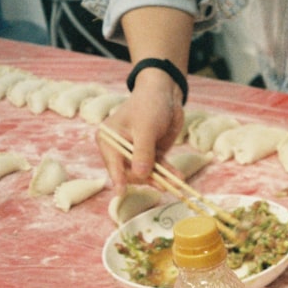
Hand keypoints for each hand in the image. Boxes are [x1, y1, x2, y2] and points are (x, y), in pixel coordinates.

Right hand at [97, 69, 183, 195]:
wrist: (166, 95)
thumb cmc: (149, 105)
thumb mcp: (145, 128)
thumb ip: (143, 151)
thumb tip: (140, 174)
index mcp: (109, 139)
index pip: (112, 162)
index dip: (118, 178)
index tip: (121, 192)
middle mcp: (119, 148)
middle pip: (129, 172)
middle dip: (146, 179)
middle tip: (163, 184)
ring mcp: (135, 152)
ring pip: (145, 172)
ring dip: (160, 179)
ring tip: (175, 184)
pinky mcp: (150, 154)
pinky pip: (158, 168)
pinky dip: (167, 173)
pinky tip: (178, 178)